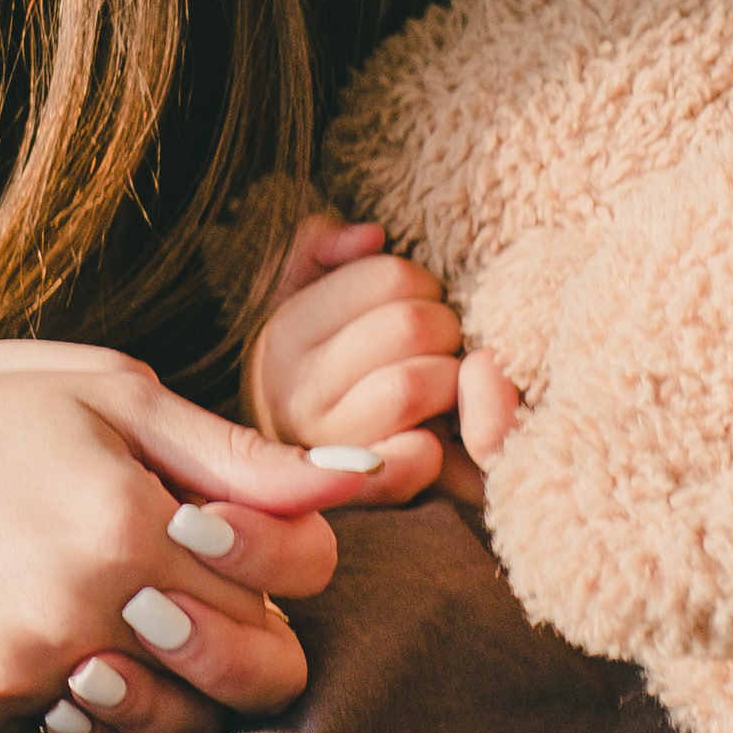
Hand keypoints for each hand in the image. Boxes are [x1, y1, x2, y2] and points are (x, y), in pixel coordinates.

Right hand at [0, 344, 378, 732]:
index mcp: (131, 515)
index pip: (293, 574)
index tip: (233, 533)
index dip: (288, 557)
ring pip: (177, 721)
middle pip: (258, 672)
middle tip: (202, 595)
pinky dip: (92, 705)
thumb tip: (364, 477)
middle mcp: (86, 600)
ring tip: (138, 623)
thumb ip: (238, 451)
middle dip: (256, 638)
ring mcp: (31, 667)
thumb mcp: (110, 399)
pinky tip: (69, 650)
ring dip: (181, 682)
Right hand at [240, 212, 464, 502]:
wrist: (294, 473)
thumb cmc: (325, 370)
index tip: (421, 308)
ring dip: (447, 383)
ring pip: (412, 385)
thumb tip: (371, 235)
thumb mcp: (304, 295)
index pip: (392, 276)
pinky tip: (433, 437)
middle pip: (411, 325)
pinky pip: (409, 463)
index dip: (424, 287)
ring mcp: (325, 445)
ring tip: (442, 388)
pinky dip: (430, 451)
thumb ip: (324, 249)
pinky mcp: (359, 497)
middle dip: (444, 331)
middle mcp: (294, 388)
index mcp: (285, 331)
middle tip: (441, 349)